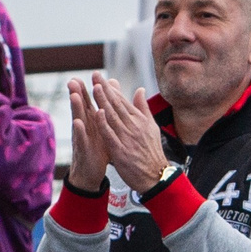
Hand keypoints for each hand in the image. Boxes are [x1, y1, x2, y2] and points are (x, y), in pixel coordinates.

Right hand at [64, 78, 109, 190]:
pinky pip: (81, 139)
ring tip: (75, 96)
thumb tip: (110, 96)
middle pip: (81, 107)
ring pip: (78, 120)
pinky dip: (79, 131)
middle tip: (74, 79)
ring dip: (76, 108)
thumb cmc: (98, 148)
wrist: (90, 172)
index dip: (90, 88)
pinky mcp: (83, 149)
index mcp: (92, 121)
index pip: (90, 102)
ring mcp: (82, 137)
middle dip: (78, 93)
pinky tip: (77, 123)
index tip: (90, 74)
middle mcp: (85, 127)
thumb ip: (105, 111)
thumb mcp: (103, 128)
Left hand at [76, 73, 169, 190]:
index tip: (100, 77)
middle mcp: (133, 126)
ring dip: (103, 102)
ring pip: (113, 117)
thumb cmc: (151, 152)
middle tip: (95, 75)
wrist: (155, 176)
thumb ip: (143, 108)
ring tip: (95, 88)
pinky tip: (97, 113)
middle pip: (116, 105)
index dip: (111, 88)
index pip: (122, 101)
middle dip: (105, 89)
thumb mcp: (152, 127)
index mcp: (139, 120)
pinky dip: (104, 124)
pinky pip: (111, 135)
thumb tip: (140, 89)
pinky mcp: (121, 151)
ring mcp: (127, 138)